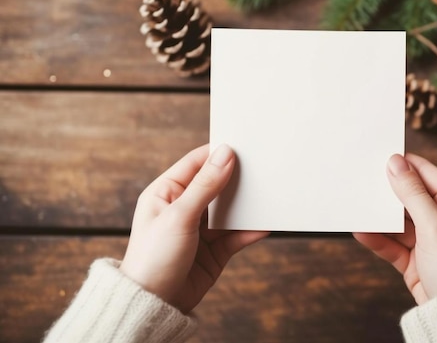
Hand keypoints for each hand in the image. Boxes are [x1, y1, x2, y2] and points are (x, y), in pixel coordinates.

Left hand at [119, 144, 267, 313]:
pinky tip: (265, 225)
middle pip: (217, 184)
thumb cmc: (153, 258)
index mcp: (167, 192)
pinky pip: (237, 234)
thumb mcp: (180, 215)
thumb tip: (225, 154)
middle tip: (262, 168)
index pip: (196, 163)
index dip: (219, 153)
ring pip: (230, 210)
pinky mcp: (214, 250)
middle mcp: (184, 207)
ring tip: (268, 196)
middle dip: (238, 179)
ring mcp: (200, 229)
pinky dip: (250, 230)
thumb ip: (205, 185)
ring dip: (247, 205)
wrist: (153, 305)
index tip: (244, 145)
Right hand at [354, 154, 436, 304]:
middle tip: (361, 180)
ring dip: (379, 216)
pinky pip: (392, 242)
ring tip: (356, 206)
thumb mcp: (433, 224)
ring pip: (397, 220)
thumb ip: (412, 193)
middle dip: (387, 191)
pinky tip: (360, 231)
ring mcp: (428, 238)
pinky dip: (377, 238)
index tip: (377, 156)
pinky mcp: (415, 258)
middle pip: (409, 196)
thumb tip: (396, 163)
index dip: (403, 164)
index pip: (426, 173)